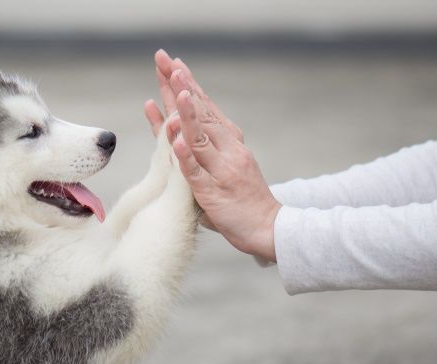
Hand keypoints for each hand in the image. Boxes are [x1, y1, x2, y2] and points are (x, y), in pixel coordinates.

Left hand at [144, 50, 281, 260]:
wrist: (269, 227)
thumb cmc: (243, 197)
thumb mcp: (225, 164)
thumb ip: (202, 146)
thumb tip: (179, 125)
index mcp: (229, 141)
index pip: (205, 107)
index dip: (188, 85)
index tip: (173, 63)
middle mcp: (227, 149)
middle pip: (200, 113)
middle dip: (182, 87)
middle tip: (167, 62)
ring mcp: (221, 170)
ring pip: (200, 138)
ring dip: (187, 114)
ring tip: (176, 91)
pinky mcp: (213, 192)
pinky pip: (196, 173)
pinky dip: (185, 157)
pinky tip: (176, 142)